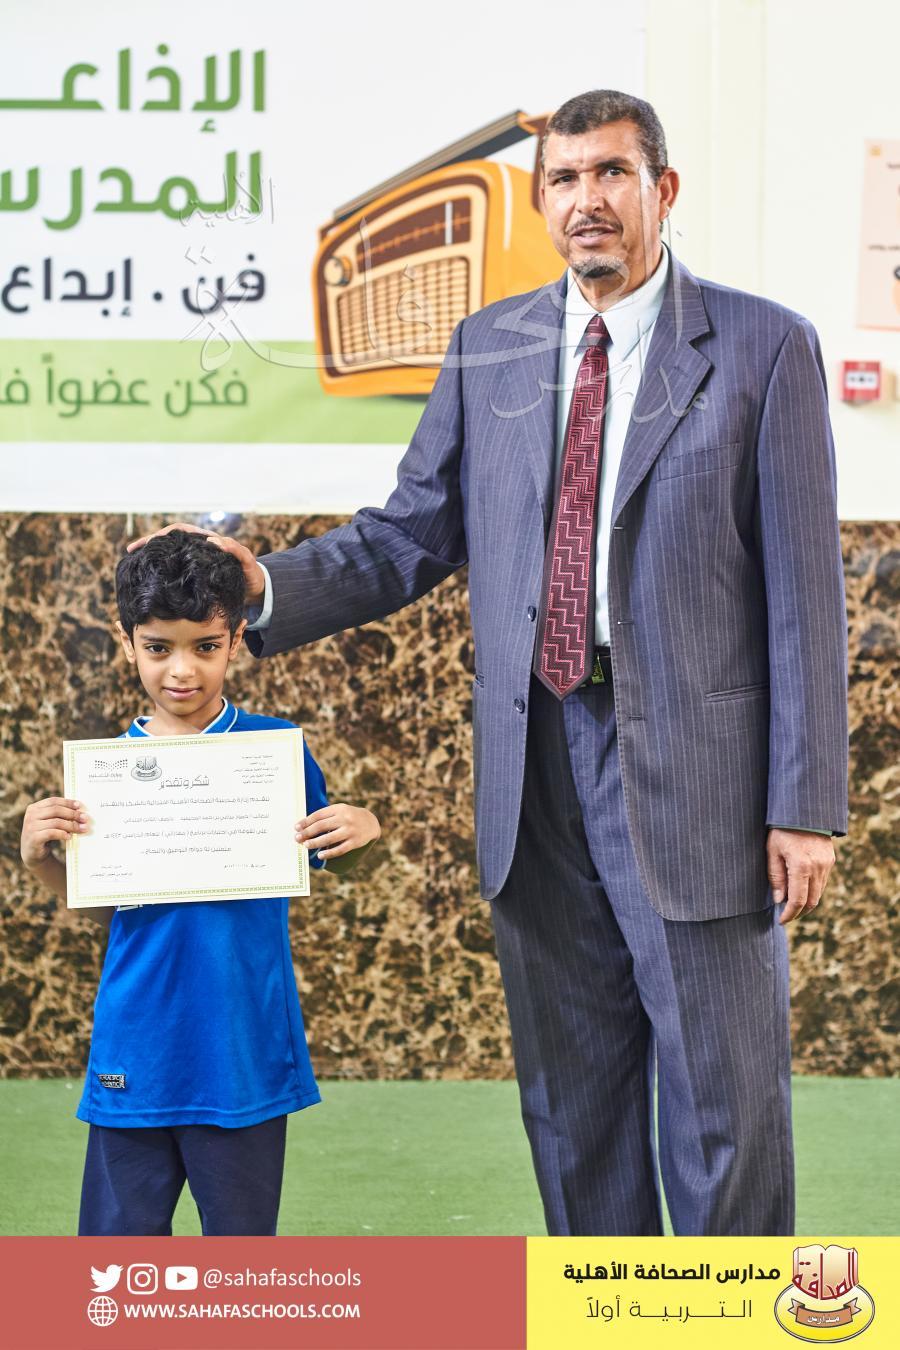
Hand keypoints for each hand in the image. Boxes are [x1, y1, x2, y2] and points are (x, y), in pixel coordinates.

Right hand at [21, 797, 88, 868]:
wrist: (33, 853)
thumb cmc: (45, 835)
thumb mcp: (49, 821)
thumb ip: (59, 814)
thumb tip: (80, 810)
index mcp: (34, 808)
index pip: (53, 801)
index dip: (67, 802)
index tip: (79, 805)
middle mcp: (30, 816)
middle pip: (56, 810)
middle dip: (72, 814)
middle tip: (85, 818)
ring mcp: (31, 827)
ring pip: (56, 822)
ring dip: (71, 825)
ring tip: (82, 829)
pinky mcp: (34, 838)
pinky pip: (51, 833)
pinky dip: (62, 834)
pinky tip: (70, 837)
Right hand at [126, 522, 266, 604]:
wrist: (257, 591)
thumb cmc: (251, 575)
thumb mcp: (247, 562)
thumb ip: (235, 550)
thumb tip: (213, 540)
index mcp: (206, 541)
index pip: (178, 531)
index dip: (161, 534)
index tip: (147, 542)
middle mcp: (198, 549)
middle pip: (168, 541)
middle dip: (149, 544)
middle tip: (132, 551)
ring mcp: (195, 563)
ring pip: (170, 556)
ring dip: (153, 557)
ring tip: (135, 564)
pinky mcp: (194, 576)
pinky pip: (175, 570)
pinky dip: (162, 572)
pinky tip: (150, 579)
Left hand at [295, 804, 380, 860]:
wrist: (371, 822)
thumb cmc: (350, 817)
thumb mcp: (340, 810)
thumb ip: (326, 816)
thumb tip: (305, 826)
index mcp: (339, 809)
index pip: (319, 815)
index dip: (306, 822)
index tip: (296, 828)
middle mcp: (345, 819)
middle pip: (322, 826)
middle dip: (307, 832)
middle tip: (297, 838)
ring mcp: (350, 831)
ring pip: (329, 838)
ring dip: (315, 842)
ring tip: (305, 845)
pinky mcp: (355, 842)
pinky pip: (340, 849)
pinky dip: (329, 853)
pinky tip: (320, 855)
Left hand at [767, 828, 834, 924]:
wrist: (803, 810)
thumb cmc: (782, 829)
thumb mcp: (772, 850)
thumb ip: (775, 876)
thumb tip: (779, 900)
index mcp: (801, 866)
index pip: (797, 901)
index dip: (789, 915)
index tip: (780, 920)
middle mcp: (817, 867)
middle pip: (811, 902)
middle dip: (798, 913)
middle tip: (786, 917)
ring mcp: (826, 864)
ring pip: (819, 893)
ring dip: (806, 903)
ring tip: (791, 905)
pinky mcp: (830, 860)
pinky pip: (822, 882)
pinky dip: (812, 891)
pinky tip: (800, 890)